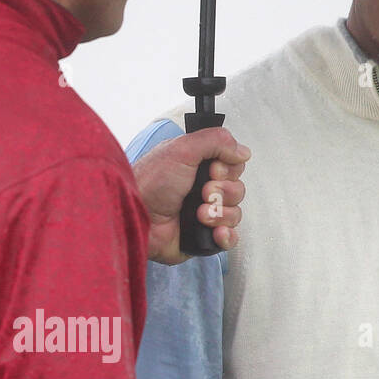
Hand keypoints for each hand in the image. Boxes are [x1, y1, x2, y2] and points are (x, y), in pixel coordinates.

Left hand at [131, 127, 249, 263]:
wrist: (136, 215)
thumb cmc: (150, 183)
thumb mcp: (182, 149)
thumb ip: (215, 140)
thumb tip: (242, 150)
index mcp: (198, 167)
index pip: (233, 166)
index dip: (228, 169)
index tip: (212, 170)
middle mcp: (202, 190)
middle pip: (237, 189)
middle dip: (222, 192)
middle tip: (201, 192)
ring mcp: (204, 215)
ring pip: (235, 214)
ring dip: (219, 213)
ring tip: (198, 214)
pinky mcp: (203, 238)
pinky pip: (229, 239)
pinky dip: (225, 235)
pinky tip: (214, 232)